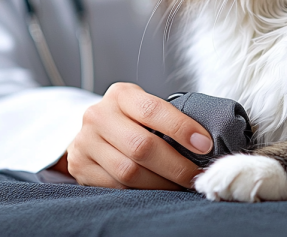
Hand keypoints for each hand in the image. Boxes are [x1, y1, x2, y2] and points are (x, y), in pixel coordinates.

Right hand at [62, 82, 212, 189]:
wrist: (91, 132)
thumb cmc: (130, 120)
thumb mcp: (144, 107)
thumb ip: (168, 117)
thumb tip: (206, 141)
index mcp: (121, 94)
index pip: (152, 110)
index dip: (181, 128)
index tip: (205, 145)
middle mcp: (98, 115)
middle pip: (141, 146)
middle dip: (176, 165)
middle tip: (196, 174)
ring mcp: (85, 142)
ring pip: (129, 171)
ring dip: (162, 183)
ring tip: (181, 185)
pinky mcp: (80, 168)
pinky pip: (117, 186)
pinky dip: (143, 191)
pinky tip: (159, 190)